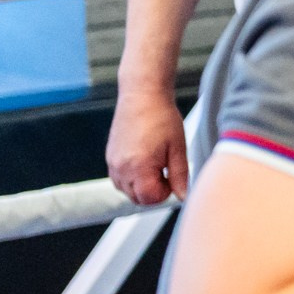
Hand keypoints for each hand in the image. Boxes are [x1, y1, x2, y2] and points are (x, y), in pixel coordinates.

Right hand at [108, 86, 188, 204]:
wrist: (142, 95)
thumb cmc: (161, 118)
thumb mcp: (178, 148)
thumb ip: (180, 176)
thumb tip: (183, 196)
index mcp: (138, 167)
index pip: (149, 198)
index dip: (164, 192)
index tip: (172, 177)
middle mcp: (121, 168)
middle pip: (137, 198)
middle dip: (153, 191)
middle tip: (165, 171)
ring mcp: (112, 163)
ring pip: (127, 190)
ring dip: (142, 186)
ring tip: (155, 164)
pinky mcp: (109, 156)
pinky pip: (119, 179)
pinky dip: (132, 177)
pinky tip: (144, 161)